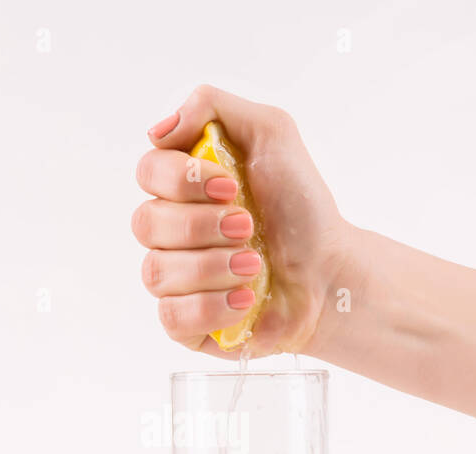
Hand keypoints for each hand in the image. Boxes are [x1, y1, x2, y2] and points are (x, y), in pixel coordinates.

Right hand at [132, 85, 351, 356]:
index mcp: (182, 187)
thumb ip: (212, 106)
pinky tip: (245, 300)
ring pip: (157, 272)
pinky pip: (171, 317)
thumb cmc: (301, 208)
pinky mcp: (185, 324)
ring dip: (213, 266)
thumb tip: (157, 130)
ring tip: (256, 266)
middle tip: (248, 226)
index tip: (231, 186)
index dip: (183, 179)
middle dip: (203, 225)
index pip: (148, 172)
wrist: (329, 272)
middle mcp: (170, 232)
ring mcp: (174, 280)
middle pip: (146, 223)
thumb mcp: (272, 133)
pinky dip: (212, 307)